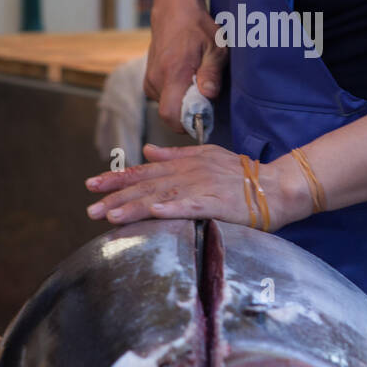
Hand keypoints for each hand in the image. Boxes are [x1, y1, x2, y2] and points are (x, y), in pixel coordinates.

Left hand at [85, 145, 309, 230]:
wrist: (276, 185)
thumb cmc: (243, 175)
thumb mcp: (207, 157)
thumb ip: (175, 155)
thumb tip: (147, 152)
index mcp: (184, 165)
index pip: (144, 172)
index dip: (117, 179)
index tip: (92, 186)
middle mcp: (188, 174)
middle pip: (146, 186)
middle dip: (116, 197)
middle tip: (90, 208)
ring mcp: (202, 188)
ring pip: (162, 197)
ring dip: (136, 206)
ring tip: (111, 215)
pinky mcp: (218, 202)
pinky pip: (193, 206)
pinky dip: (174, 208)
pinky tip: (155, 212)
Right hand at [144, 6, 227, 131]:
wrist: (174, 12)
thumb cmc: (199, 29)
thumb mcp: (216, 48)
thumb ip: (212, 73)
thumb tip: (209, 95)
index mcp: (173, 73)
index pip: (170, 114)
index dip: (186, 124)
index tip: (202, 117)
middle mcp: (156, 79)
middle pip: (169, 114)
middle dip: (188, 114)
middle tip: (204, 97)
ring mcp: (149, 80)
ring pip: (166, 107)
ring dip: (182, 103)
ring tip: (195, 82)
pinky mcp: (148, 80)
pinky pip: (162, 99)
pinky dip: (174, 96)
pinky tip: (184, 79)